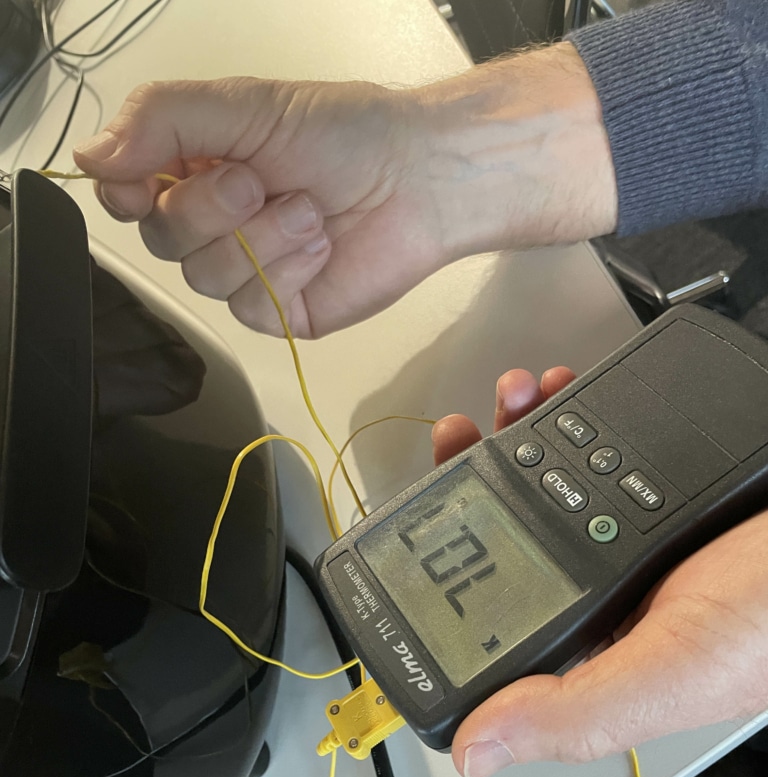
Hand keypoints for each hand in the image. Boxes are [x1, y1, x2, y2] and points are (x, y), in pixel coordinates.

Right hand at [73, 44, 615, 338]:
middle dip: (211, 207)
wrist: (419, 179)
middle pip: (162, 240)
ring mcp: (247, 272)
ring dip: (260, 237)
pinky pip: (250, 305)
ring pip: (204, 277)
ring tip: (309, 210)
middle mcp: (215, 223)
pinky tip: (321, 245)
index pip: (128, 195)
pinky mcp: (280, 311)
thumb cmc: (345, 135)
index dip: (126, 194)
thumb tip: (88, 158)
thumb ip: (162, 121)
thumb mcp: (244, 106)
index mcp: (198, 168)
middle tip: (262, 181)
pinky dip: (286, 268)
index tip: (144, 182)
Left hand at [432, 369, 767, 776]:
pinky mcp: (655, 482)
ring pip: (543, 480)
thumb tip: (474, 751)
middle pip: (509, 535)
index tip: (418, 526)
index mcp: (590, 647)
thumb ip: (577, 713)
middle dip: (472, 483)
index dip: (446, 576)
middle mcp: (603, 588)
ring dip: (512, 436)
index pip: (495, 618)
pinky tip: (559, 392)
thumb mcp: (671, 675)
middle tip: (458, 439)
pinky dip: (566, 412)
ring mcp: (628, 529)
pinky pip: (592, 443)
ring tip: (510, 402)